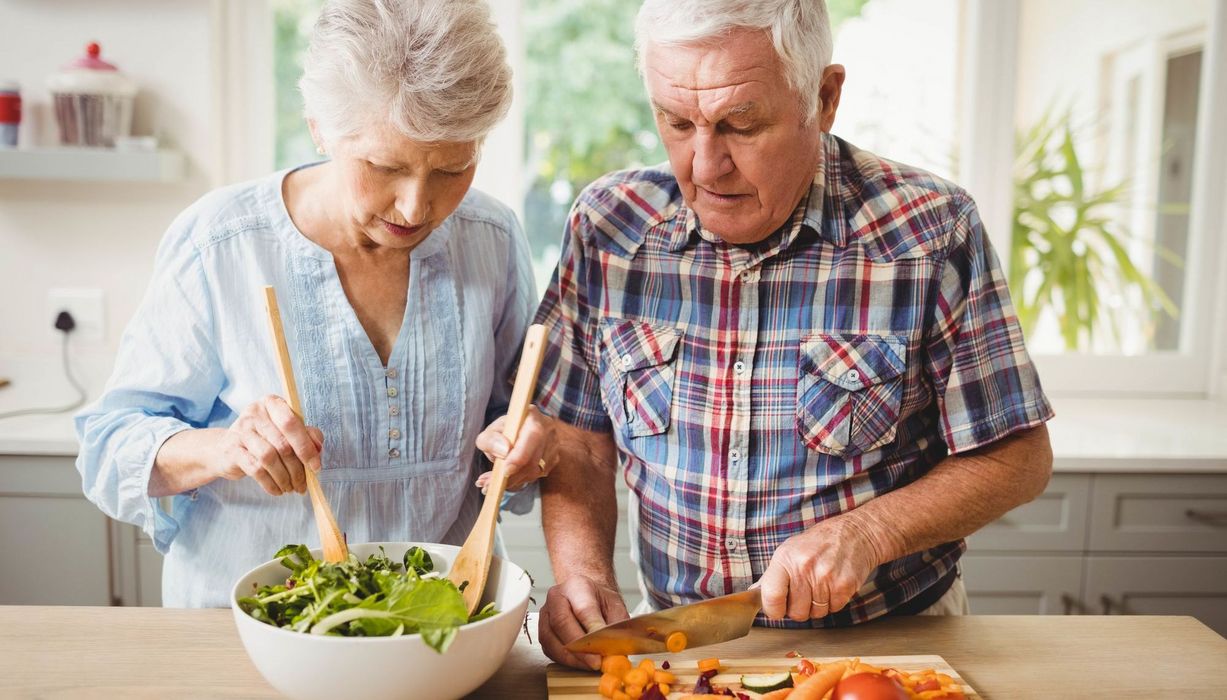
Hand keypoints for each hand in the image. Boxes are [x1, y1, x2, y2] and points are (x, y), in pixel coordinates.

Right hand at [214, 395, 323, 495]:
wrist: (227, 448)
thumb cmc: (264, 438)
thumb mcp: (286, 432)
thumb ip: (306, 435)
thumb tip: (318, 448)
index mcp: (272, 403)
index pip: (292, 423)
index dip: (306, 447)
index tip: (316, 467)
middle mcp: (254, 413)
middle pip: (282, 444)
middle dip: (297, 469)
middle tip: (303, 484)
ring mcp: (240, 431)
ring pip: (269, 458)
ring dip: (284, 478)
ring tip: (290, 488)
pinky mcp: (232, 450)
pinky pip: (256, 470)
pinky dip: (270, 483)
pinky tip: (277, 490)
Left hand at [474, 406, 555, 491]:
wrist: (516, 435)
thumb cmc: (502, 433)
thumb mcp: (489, 433)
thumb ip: (490, 440)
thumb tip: (504, 450)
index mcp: (532, 416)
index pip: (532, 436)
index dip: (520, 456)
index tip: (505, 471)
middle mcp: (547, 428)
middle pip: (533, 459)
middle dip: (511, 476)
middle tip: (488, 485)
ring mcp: (553, 445)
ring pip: (534, 471)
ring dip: (512, 481)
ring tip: (490, 484)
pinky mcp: (553, 459)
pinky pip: (536, 476)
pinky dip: (519, 481)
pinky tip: (505, 481)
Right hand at [539, 575, 628, 669]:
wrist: (584, 596)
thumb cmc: (598, 600)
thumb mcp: (615, 606)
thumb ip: (617, 624)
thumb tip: (616, 645)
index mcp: (576, 586)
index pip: (583, 608)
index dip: (592, 629)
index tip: (603, 646)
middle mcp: (556, 597)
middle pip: (561, 622)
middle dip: (579, 647)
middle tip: (596, 662)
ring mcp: (545, 614)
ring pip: (551, 638)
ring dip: (571, 657)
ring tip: (590, 665)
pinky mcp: (542, 632)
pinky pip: (549, 649)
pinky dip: (565, 660)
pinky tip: (580, 663)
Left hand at [757, 514, 882, 621]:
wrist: (854, 533)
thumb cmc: (818, 543)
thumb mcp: (789, 550)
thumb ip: (771, 576)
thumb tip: (754, 594)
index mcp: (785, 558)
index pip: (771, 596)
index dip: (773, 609)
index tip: (776, 609)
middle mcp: (805, 567)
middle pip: (795, 612)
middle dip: (798, 608)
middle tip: (804, 593)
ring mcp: (826, 577)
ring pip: (815, 614)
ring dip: (817, 606)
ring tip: (820, 586)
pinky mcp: (844, 586)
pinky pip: (833, 609)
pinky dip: (832, 603)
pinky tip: (833, 586)